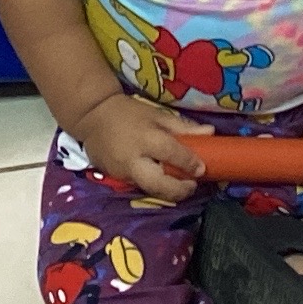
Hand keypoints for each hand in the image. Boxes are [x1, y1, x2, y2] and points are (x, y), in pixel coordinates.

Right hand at [71, 88, 212, 203]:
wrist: (91, 117)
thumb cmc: (128, 113)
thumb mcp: (157, 114)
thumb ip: (183, 127)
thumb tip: (211, 132)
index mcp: (146, 138)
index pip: (172, 154)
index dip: (190, 163)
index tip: (202, 168)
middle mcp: (134, 159)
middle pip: (160, 184)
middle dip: (180, 190)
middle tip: (192, 185)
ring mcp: (122, 172)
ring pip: (150, 190)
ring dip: (168, 191)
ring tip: (180, 184)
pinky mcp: (114, 178)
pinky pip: (138, 186)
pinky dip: (153, 185)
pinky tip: (161, 179)